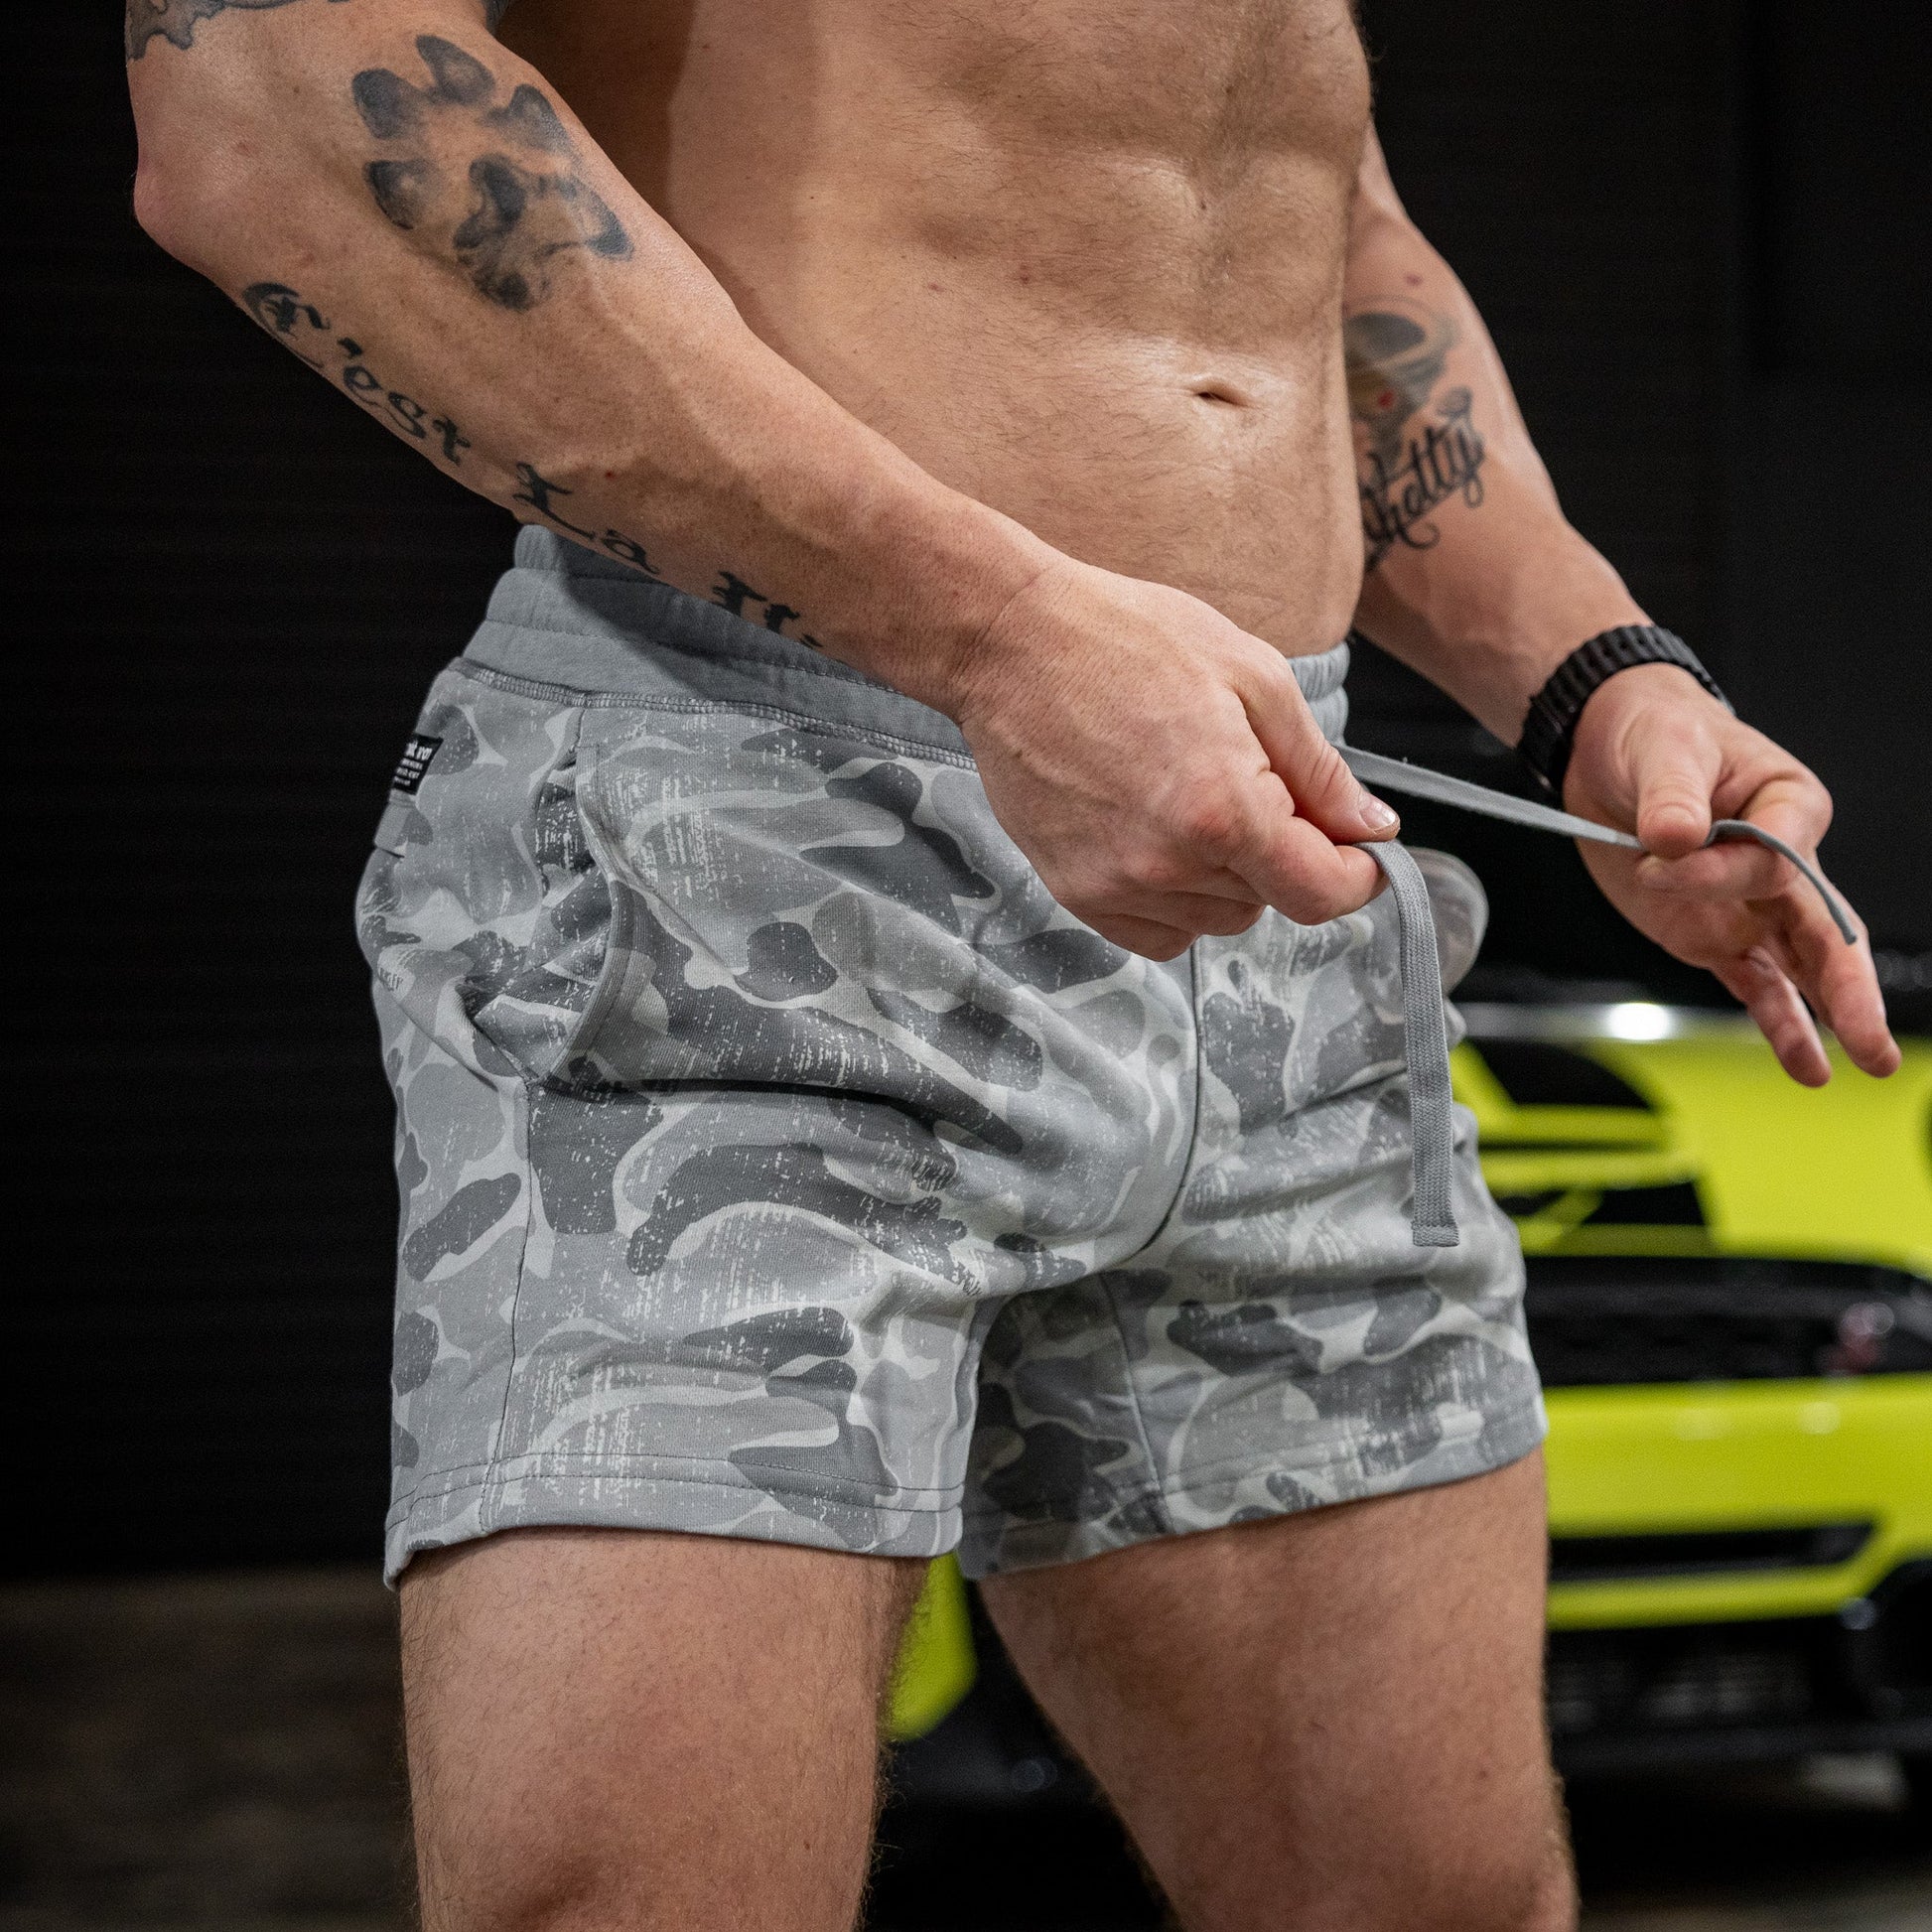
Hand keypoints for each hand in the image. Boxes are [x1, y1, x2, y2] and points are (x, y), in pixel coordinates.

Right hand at [946, 557, 1399, 957]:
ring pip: (1216, 920)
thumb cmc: (1127, 639)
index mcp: (1224, 810)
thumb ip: (1320, 769)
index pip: (1320, 894)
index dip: (1355, 876)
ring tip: (1190, 796)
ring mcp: (1115, 886)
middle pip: (1269, 904)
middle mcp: (1167, 864)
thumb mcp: (1253, 677)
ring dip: (1227, 877)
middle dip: (1281, 855)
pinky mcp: (1075, 893)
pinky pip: (1159, 933)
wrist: (1010, 644)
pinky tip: (1160, 835)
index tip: (1358, 851)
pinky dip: (1177, 900)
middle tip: (1249, 780)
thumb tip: (1371, 829)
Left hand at [1563, 664, 1899, 1084]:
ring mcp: (1750, 905)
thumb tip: (1674, 837)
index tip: (1658, 855)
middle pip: (1827, 928)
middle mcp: (1783, 861)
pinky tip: (1805, 1063)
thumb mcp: (1662, 750)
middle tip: (1871, 1038)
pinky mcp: (1713, 934)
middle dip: (1850, 986)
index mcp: (1788, 805)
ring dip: (1827, 1014)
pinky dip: (1779, 1022)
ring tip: (1859, 1062)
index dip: (1719, 869)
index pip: (1775, 856)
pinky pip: (1755, 983)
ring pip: (1802, 965)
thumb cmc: (1657, 735)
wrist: (1612, 751)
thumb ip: (1671, 796)